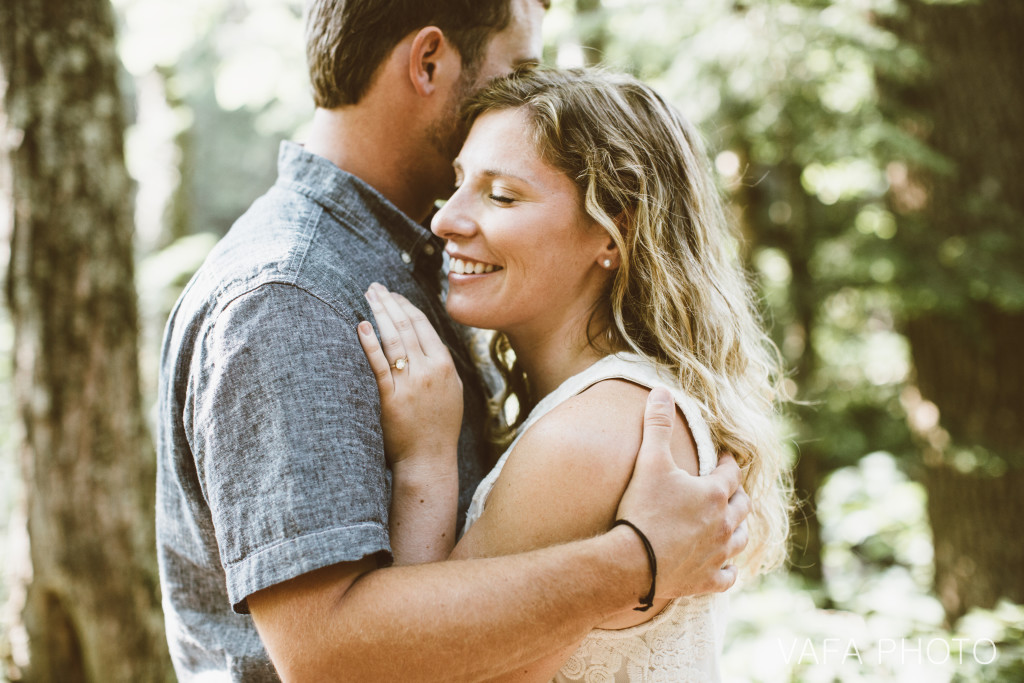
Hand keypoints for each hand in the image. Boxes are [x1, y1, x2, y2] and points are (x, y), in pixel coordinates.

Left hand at [357, 283, 462, 466]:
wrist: (429, 460)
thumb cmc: (438, 428)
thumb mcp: (451, 392)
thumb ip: (440, 366)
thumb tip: (426, 343)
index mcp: (445, 366)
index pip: (424, 326)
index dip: (406, 307)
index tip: (393, 295)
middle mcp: (430, 370)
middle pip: (407, 327)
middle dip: (389, 303)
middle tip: (374, 287)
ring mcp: (411, 383)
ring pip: (394, 340)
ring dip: (379, 314)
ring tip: (367, 296)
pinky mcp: (392, 398)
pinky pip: (380, 365)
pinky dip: (370, 343)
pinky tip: (361, 327)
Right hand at [615, 387, 749, 597]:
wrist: (632, 562)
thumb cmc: (642, 509)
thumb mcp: (649, 460)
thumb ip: (657, 424)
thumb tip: (661, 390)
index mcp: (714, 493)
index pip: (731, 472)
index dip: (728, 462)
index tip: (724, 458)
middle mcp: (724, 523)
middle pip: (742, 505)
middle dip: (737, 494)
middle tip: (728, 489)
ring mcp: (718, 554)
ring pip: (741, 540)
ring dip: (738, 529)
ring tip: (732, 523)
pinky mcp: (707, 580)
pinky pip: (728, 576)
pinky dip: (728, 569)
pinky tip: (723, 565)